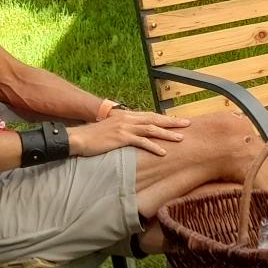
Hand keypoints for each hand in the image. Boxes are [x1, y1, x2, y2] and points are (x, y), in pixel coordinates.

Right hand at [69, 109, 188, 158]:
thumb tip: (135, 134)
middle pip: (155, 119)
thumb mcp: (112, 129)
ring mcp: (125, 127)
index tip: (177, 121)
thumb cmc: (94, 136)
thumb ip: (125, 129)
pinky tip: (163, 152)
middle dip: (173, 122)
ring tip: (181, 138)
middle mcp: (128, 118)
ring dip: (168, 134)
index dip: (165, 118)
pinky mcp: (121, 138)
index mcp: (127, 116)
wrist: (79, 138)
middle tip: (188, 124)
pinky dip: (154, 147)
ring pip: (152, 129)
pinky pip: (142, 142)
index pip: (150, 115)